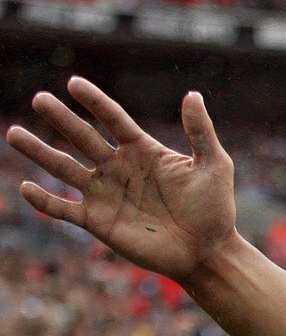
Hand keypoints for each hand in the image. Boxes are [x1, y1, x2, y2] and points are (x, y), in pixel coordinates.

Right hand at [6, 77, 238, 283]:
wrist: (208, 252)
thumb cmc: (215, 209)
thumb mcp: (214, 166)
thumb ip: (200, 132)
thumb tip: (192, 94)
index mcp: (142, 150)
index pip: (113, 119)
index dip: (94, 102)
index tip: (73, 83)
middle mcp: (118, 168)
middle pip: (82, 137)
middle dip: (60, 119)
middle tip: (39, 99)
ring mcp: (105, 193)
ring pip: (64, 168)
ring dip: (39, 152)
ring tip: (14, 134)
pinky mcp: (98, 221)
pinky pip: (64, 209)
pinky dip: (45, 200)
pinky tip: (26, 188)